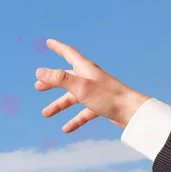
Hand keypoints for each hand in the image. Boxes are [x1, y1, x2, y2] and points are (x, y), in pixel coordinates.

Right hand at [35, 39, 149, 132]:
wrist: (133, 113)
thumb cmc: (108, 97)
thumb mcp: (79, 87)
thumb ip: (59, 79)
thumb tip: (39, 72)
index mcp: (85, 69)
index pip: (68, 53)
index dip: (58, 47)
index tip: (49, 42)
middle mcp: (89, 78)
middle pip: (66, 78)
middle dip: (52, 82)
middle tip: (37, 87)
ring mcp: (95, 92)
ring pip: (72, 97)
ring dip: (59, 105)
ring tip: (46, 113)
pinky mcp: (101, 106)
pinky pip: (83, 112)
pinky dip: (74, 120)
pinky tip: (66, 129)